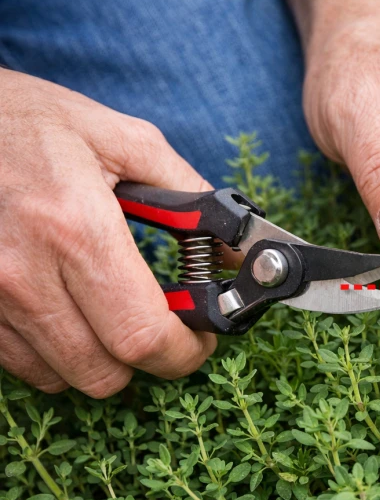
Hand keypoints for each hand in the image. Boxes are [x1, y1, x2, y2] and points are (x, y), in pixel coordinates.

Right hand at [0, 70, 215, 396]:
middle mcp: (24, 272)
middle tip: (167, 329)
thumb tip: (236, 249)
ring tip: (115, 313)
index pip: (142, 335)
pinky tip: (71, 312)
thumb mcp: (126, 141)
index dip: (184, 352)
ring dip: (103, 359)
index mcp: (77, 228)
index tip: (201, 339)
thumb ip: (191, 194)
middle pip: (105, 372)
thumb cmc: (33, 121)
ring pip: (62, 378)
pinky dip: (57, 354)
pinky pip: (23, 366)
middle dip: (150, 359)